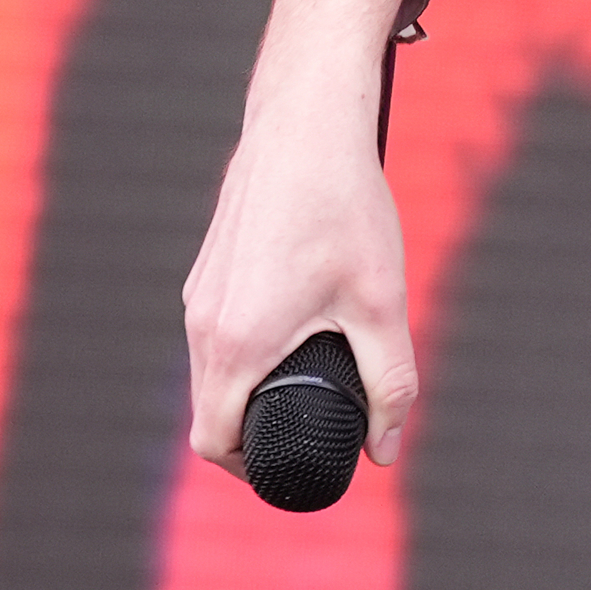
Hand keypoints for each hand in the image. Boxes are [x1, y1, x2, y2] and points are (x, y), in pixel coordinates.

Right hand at [183, 0, 420, 473]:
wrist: (306, 122)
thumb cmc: (344, 209)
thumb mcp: (381, 302)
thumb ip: (390, 382)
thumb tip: (386, 450)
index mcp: (235, 343)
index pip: (213, 441)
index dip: (249, 467)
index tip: (292, 460)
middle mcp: (203, 322)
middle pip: (210, 407)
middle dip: (255, 428)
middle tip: (312, 423)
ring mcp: (200, 291)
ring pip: (212, 364)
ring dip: (251, 382)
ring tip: (309, 374)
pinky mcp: (210, 264)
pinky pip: (218, 326)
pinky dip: (247, 343)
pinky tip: (295, 323)